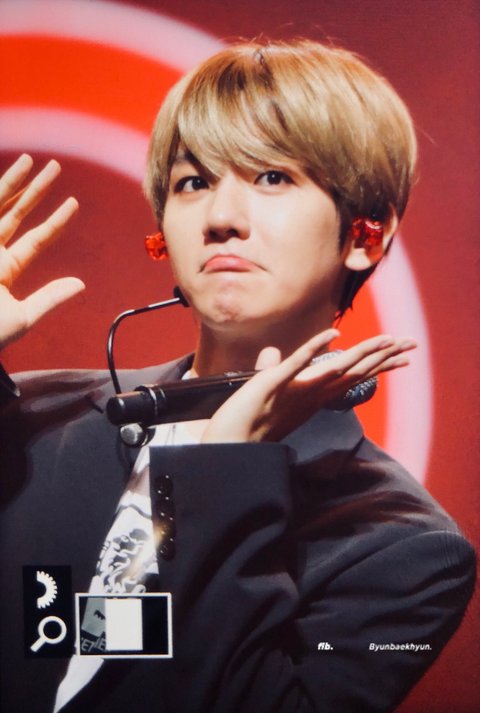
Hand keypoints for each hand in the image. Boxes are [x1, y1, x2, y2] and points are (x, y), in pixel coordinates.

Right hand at [0, 154, 84, 349]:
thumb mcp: (22, 317)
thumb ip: (50, 299)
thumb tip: (81, 285)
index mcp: (6, 268)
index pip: (37, 239)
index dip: (56, 221)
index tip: (74, 203)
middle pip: (18, 212)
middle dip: (36, 190)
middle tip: (55, 166)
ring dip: (14, 181)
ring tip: (32, 160)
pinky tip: (13, 174)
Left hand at [201, 330, 416, 442]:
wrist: (227, 445)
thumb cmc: (246, 420)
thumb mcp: (263, 388)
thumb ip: (272, 368)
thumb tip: (272, 352)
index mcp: (312, 395)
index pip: (351, 377)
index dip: (378, 366)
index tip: (403, 356)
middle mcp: (310, 395)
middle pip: (353, 372)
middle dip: (384, 357)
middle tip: (412, 345)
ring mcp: (294, 391)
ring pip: (335, 369)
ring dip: (362, 353)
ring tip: (387, 340)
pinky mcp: (272, 385)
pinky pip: (295, 365)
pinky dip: (313, 349)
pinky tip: (332, 335)